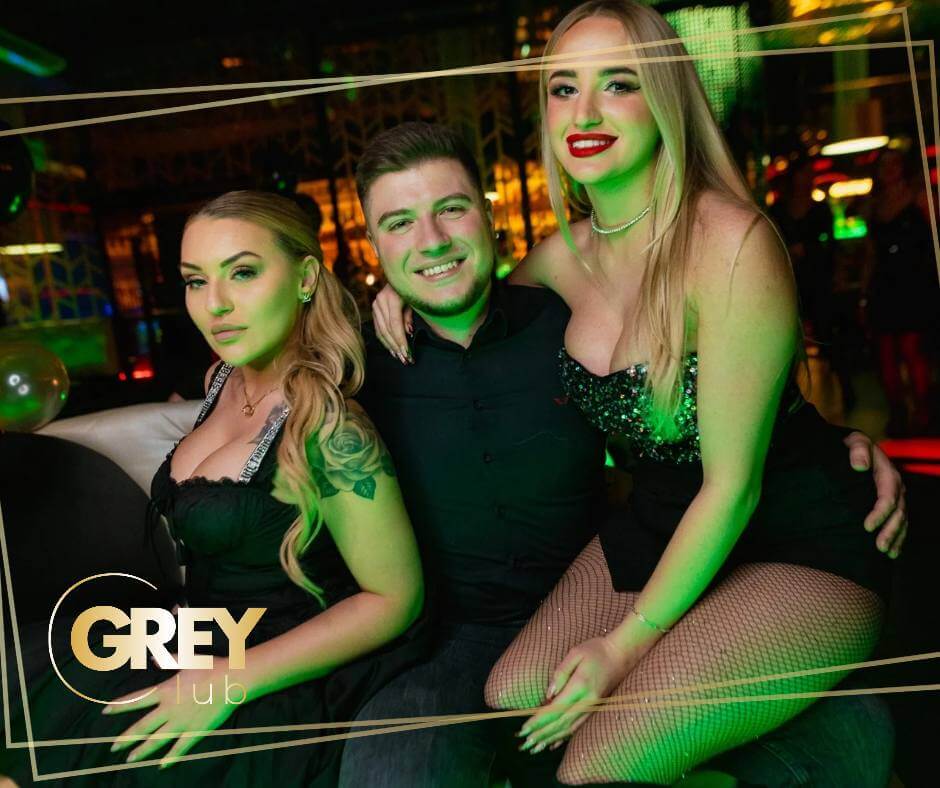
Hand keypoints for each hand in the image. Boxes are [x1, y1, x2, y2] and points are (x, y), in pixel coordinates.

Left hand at [103, 658, 237, 768]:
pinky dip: (170, 758)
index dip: (120, 706)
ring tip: (130, 759)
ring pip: (156, 740)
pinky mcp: (194, 731)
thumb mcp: (188, 660)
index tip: (105, 711)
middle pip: (142, 726)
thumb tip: (153, 659)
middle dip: (126, 737)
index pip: (136, 700)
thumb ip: (169, 661)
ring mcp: (181, 722)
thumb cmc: (211, 667)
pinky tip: (162, 766)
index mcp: (165, 691)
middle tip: (113, 747)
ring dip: (142, 751)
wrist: (231, 680)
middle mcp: (168, 709)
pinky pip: (179, 748)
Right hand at [371, 285, 413, 364]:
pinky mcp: (374, 308)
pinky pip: (379, 328)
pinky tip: (392, 349)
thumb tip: (408, 333)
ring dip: (390, 345)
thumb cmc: (414, 288)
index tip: (407, 352)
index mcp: (391, 297)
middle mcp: (380, 301)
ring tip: (399, 356)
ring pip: (381, 330)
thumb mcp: (415, 300)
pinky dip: (385, 339)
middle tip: (405, 358)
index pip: (394, 324)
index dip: (400, 340)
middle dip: (396, 345)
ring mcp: (376, 304)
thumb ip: (410, 316)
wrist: (403, 274)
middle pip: (387, 329)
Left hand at [517, 636, 647, 753]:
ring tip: (536, 748)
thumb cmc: (596, 650)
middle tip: (525, 744)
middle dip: (541, 734)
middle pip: (560, 723)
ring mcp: (592, 706)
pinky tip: (554, 744)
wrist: (622, 654)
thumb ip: (560, 673)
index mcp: (580, 686)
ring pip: (569, 728)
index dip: (538, 721)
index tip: (524, 729)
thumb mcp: (575, 653)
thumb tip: (549, 694)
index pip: (555, 709)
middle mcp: (587, 700)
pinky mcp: (594, 708)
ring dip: (551, 739)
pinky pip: (577, 727)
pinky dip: (564, 737)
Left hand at [844, 431, 906, 557]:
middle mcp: (896, 486)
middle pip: (898, 513)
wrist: (854, 447)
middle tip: (879, 547)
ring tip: (887, 553)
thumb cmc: (852, 445)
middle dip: (890, 531)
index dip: (879, 513)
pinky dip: (897, 537)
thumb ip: (858, 450)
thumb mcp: (854, 441)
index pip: (887, 497)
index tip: (866, 527)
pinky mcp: (892, 503)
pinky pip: (899, 522)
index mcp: (888, 473)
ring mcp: (896, 496)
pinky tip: (892, 552)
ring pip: (901, 521)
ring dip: (896, 538)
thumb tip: (860, 466)